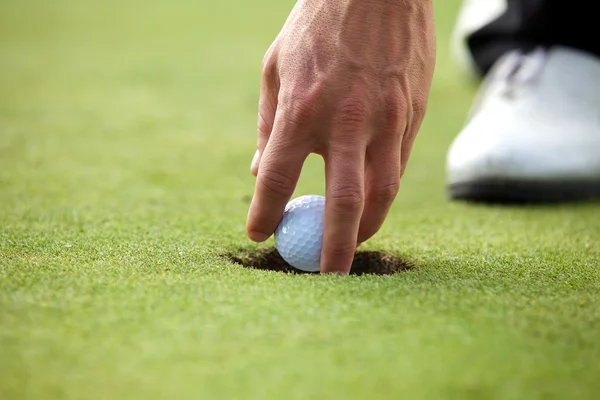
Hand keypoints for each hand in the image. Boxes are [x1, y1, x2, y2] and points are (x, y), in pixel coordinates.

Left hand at [246, 0, 435, 273]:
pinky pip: (397, 165)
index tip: (258, 234)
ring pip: (382, 192)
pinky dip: (383, 191)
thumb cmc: (317, 25)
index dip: (263, 212)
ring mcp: (385, 119)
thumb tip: (257, 171)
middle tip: (326, 276)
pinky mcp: (412, 115)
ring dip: (369, 227)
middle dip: (334, 249)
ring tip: (355, 245)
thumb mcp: (275, 67)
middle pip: (342, 202)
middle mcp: (344, 121)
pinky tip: (373, 201)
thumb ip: (267, 125)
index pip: (275, 177)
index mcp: (301, 109)